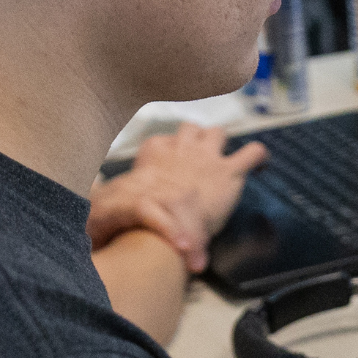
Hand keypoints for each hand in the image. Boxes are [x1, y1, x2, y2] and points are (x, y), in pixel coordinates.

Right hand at [87, 123, 266, 271]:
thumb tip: (96, 195)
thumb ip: (115, 194)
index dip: (171, 155)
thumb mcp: (114, 200)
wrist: (152, 229)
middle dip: (197, 139)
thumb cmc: (128, 221)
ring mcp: (205, 156)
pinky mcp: (227, 171)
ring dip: (222, 144)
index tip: (173, 173)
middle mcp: (179, 146)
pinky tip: (261, 165)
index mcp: (152, 151)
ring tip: (226, 164)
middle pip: (191, 128)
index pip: (163, 143)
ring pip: (217, 132)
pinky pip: (253, 152)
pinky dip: (259, 157)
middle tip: (203, 161)